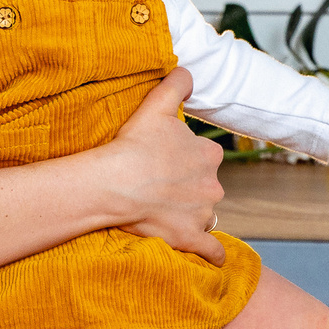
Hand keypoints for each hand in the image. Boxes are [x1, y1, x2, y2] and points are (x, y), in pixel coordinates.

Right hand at [105, 68, 227, 263]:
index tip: (165, 161)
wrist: (116, 183)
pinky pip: (211, 251)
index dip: (185, 158)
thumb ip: (176, 84)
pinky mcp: (190, 239)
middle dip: (189, 187)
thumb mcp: (156, 105)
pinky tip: (212, 257)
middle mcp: (213, 186)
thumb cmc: (134, 145)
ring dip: (192, 215)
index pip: (204, 157)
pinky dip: (212, 254)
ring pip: (205, 215)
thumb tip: (187, 71)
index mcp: (208, 155)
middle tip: (160, 187)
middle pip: (205, 186)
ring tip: (167, 213)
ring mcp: (203, 215)